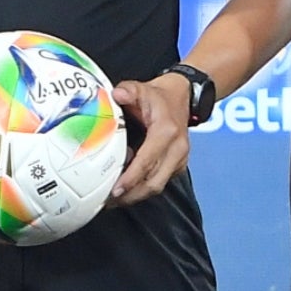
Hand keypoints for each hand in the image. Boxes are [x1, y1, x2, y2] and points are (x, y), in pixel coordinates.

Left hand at [109, 72, 191, 206]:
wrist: (181, 96)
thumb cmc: (159, 97)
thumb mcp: (142, 89)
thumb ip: (128, 90)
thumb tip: (116, 95)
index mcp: (166, 132)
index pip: (148, 161)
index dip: (131, 178)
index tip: (116, 190)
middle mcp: (177, 149)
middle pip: (154, 182)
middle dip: (131, 195)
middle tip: (109, 201)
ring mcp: (179, 159)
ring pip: (157, 186)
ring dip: (136, 195)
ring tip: (114, 200)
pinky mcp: (177, 165)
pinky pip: (160, 181)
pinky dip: (142, 187)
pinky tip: (126, 187)